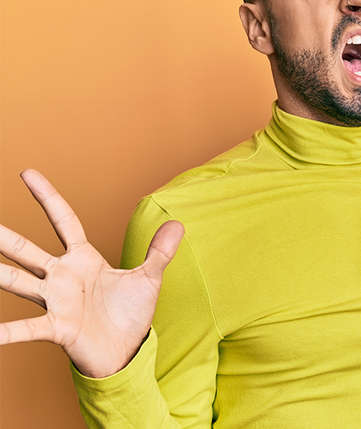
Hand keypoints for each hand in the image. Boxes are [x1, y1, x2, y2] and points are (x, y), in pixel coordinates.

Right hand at [0, 169, 182, 377]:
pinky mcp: (58, 327)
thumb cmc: (130, 315)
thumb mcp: (149, 278)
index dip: (47, 197)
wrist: (126, 351)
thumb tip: (178, 223)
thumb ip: (160, 251)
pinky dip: (7, 332)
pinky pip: (27, 328)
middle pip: (26, 250)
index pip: (63, 220)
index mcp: (83, 260)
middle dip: (3, 236)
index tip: (26, 173)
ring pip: (17, 281)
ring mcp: (56, 302)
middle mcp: (61, 277)